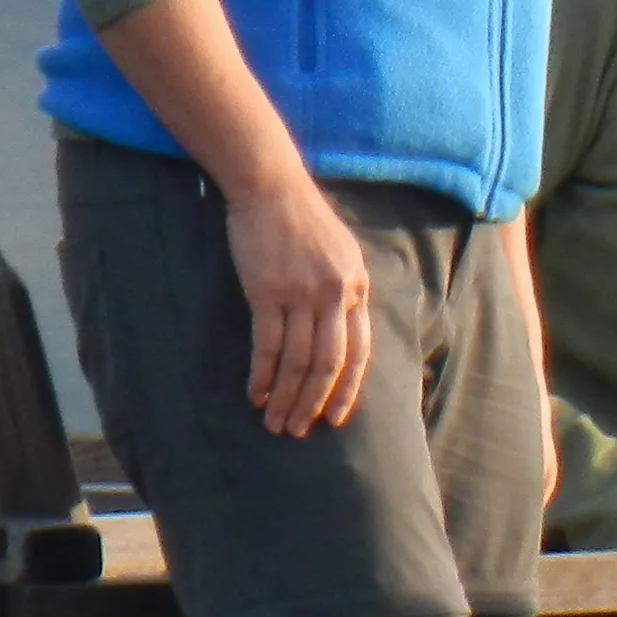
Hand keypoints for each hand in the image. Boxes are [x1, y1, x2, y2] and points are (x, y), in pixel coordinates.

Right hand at [223, 176, 371, 436]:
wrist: (271, 186)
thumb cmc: (302, 219)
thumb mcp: (340, 252)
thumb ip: (344, 290)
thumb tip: (341, 329)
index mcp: (357, 287)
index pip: (360, 351)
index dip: (347, 389)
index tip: (335, 418)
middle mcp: (334, 295)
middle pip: (329, 364)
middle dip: (314, 403)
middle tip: (298, 430)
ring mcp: (302, 294)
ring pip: (298, 361)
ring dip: (287, 397)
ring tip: (275, 423)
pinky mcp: (267, 292)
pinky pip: (268, 345)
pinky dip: (262, 375)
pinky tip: (256, 395)